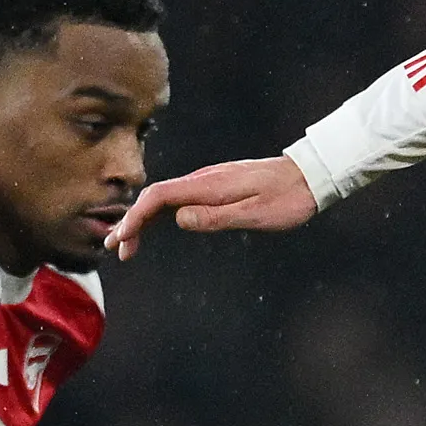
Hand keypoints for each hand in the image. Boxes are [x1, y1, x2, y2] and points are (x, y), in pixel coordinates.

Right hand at [112, 155, 316, 258]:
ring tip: (126, 244)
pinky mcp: (216, 187)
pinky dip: (161, 215)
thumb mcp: (255, 214)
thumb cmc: (287, 198)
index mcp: (208, 184)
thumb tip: (181, 219)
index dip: (136, 217)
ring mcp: (209, 182)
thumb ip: (217, 216)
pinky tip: (155, 228)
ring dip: (143, 220)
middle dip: (131, 222)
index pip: (159, 197)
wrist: (310, 176)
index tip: (122, 237)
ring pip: (165, 199)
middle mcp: (203, 179)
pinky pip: (179, 200)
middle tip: (115, 249)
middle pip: (155, 198)